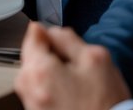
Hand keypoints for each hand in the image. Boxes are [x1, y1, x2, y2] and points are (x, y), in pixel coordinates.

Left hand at [15, 22, 130, 109]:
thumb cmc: (105, 104)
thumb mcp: (95, 59)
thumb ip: (68, 38)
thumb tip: (47, 30)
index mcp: (38, 69)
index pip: (33, 36)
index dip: (52, 37)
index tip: (67, 47)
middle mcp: (26, 87)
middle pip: (34, 56)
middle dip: (54, 58)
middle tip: (79, 71)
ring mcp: (29, 103)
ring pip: (38, 74)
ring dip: (56, 75)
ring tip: (80, 88)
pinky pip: (41, 91)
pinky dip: (55, 90)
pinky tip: (76, 99)